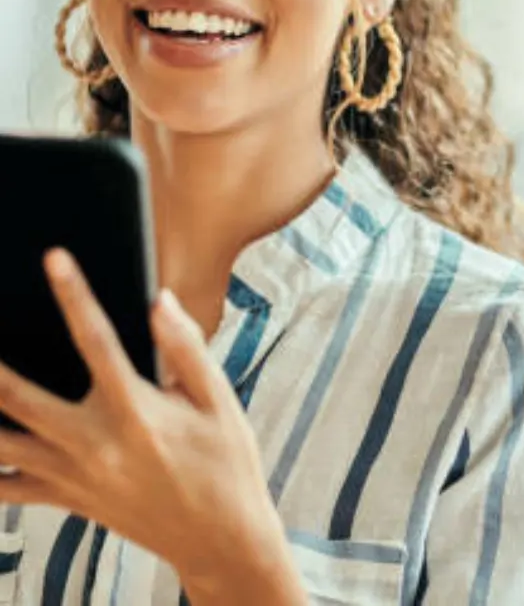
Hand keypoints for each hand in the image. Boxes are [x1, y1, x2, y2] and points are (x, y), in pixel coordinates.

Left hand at [0, 249, 305, 603]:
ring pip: (0, 445)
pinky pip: (7, 488)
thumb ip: (186, 348)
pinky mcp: (69, 499)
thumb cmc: (227, 463)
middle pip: (18, 397)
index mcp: (137, 412)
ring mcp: (75, 477)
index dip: (73, 294)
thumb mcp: (219, 402)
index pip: (95, 340)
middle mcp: (95, 444)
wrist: (220, 538)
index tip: (54, 258)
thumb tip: (159, 301)